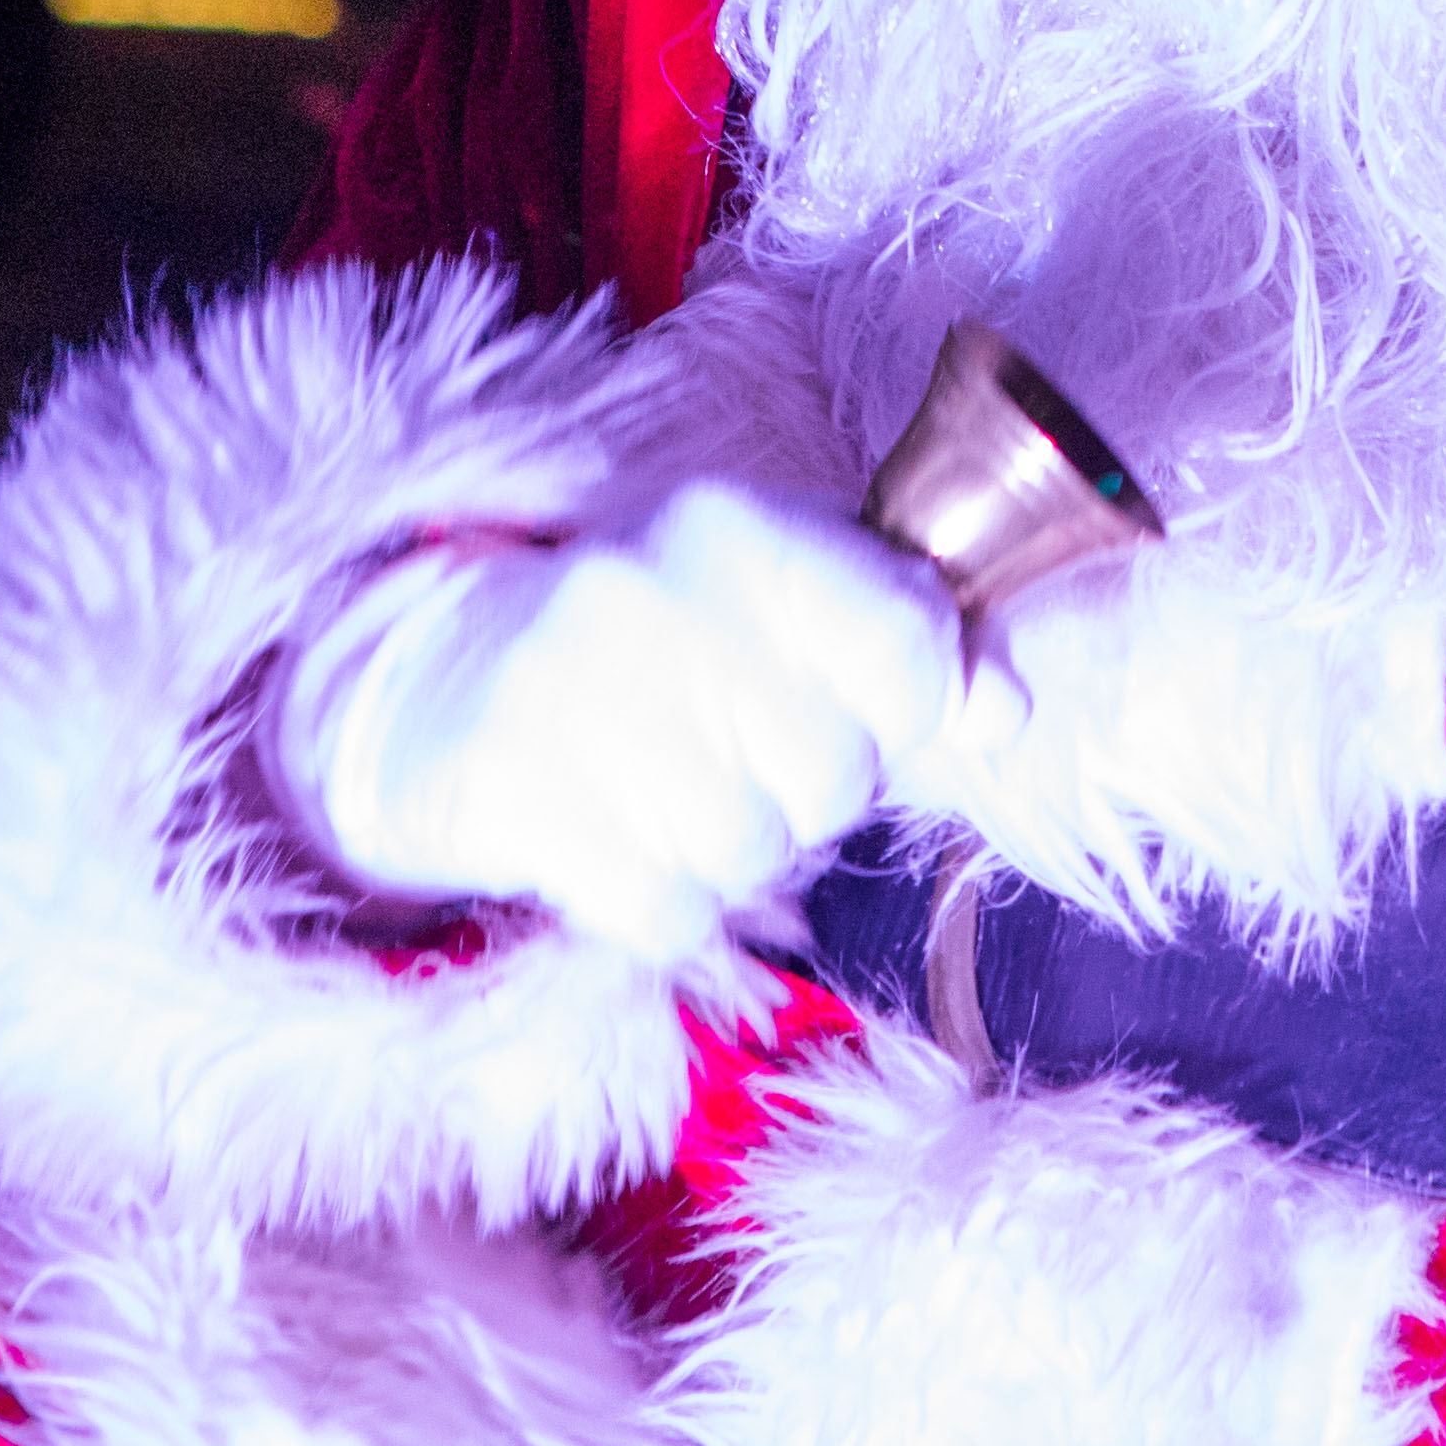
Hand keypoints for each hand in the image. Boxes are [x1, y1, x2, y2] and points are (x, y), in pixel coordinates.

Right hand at [274, 482, 977, 959]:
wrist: (439, 677)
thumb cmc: (656, 640)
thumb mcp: (782, 597)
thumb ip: (911, 639)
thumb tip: (1006, 709)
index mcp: (742, 529)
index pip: (907, 644)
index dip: (911, 705)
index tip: (865, 704)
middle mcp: (654, 594)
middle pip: (836, 776)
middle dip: (811, 796)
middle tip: (744, 757)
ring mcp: (571, 695)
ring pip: (754, 856)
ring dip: (735, 856)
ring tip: (679, 797)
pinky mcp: (510, 795)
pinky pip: (667, 916)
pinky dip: (665, 908)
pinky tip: (628, 844)